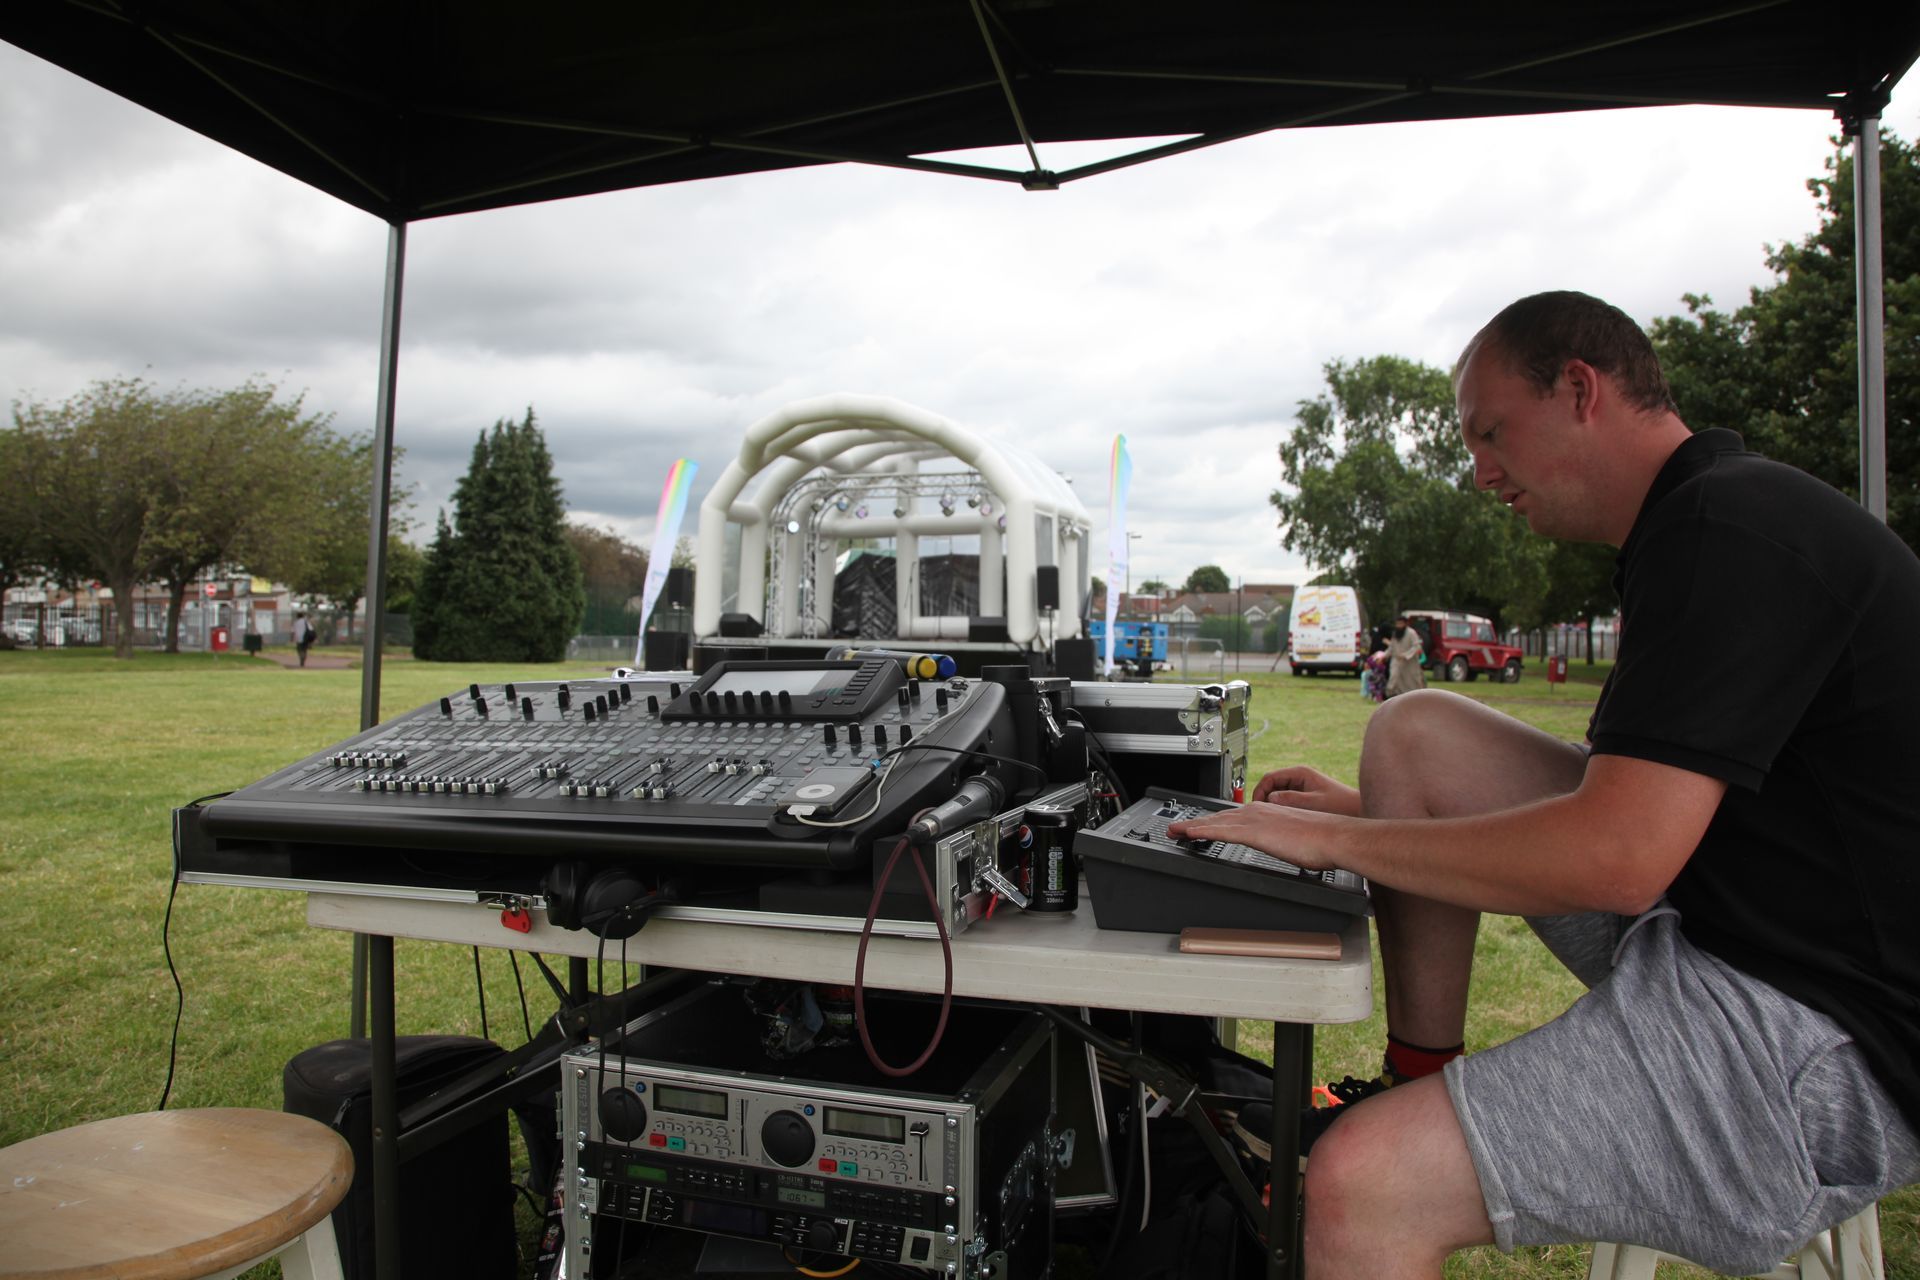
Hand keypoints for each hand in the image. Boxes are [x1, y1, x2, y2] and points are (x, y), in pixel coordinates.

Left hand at [1165, 801, 1351, 871]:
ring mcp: (1255, 819)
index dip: (1213, 822)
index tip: (1199, 828)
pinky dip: (1202, 831)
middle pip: (1219, 817)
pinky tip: (1189, 834)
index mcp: (1268, 812)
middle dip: (1196, 823)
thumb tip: (1284, 848)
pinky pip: (1221, 831)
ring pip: (1215, 822)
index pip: (1234, 817)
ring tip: (1174, 832)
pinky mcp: (1255, 831)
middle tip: (1176, 829)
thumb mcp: (1298, 839)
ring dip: (1192, 827)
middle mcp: (1259, 811)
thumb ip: (1285, 841)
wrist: (1336, 836)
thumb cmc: (1324, 840)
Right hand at [1250, 766, 1360, 816]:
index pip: (1269, 778)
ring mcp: (1302, 789)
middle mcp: (1300, 779)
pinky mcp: (1305, 800)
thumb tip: (1269, 801)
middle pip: (1271, 787)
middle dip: (1263, 800)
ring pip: (1278, 796)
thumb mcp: (1313, 803)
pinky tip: (1282, 823)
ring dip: (1272, 807)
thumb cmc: (1343, 805)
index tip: (1255, 806)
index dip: (1259, 792)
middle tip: (1259, 816)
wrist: (1361, 812)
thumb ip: (1290, 800)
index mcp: (1300, 774)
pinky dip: (1281, 812)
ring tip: (1270, 821)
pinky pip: (1287, 804)